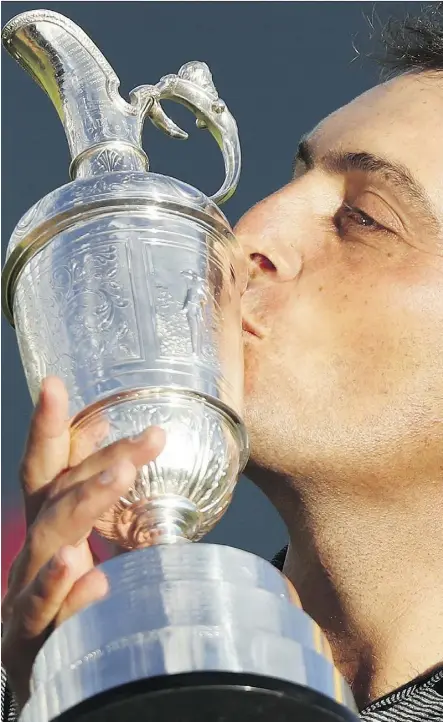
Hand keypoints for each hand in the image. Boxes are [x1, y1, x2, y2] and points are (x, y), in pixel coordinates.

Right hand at [1, 377, 164, 710]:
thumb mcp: (81, 542)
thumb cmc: (62, 599)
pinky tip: (84, 573)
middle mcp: (32, 548)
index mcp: (48, 524)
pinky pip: (41, 612)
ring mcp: (24, 589)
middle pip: (56, 493)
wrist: (36, 673)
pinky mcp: (27, 636)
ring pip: (51, 540)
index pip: (47, 467)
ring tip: (120, 476)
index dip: (48, 426)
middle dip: (97, 458)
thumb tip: (120, 445)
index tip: (55, 383)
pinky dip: (60, 590)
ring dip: (85, 503)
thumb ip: (98, 500)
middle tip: (147, 438)